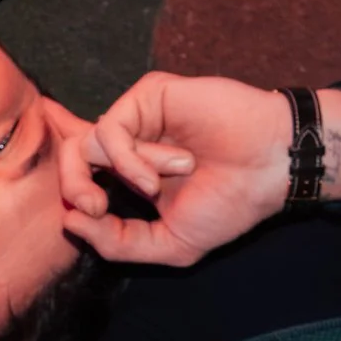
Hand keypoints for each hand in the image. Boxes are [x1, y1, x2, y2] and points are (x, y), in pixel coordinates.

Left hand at [59, 72, 340, 266]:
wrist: (271, 167)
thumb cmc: (230, 204)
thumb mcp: (169, 244)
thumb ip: (117, 242)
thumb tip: (70, 220)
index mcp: (130, 174)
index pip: (76, 175)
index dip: (68, 193)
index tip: (84, 219)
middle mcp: (129, 142)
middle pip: (69, 157)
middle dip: (73, 188)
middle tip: (95, 209)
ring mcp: (137, 117)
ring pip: (88, 146)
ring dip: (128, 174)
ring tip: (162, 185)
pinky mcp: (147, 96)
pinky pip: (111, 130)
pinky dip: (134, 158)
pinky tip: (176, 164)